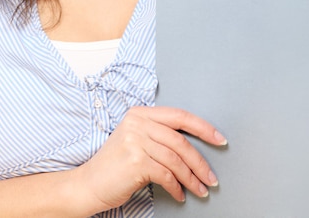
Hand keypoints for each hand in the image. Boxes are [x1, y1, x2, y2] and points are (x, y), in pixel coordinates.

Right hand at [77, 106, 226, 212]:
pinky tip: (180, 195)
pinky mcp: (135, 161)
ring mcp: (136, 141)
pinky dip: (177, 187)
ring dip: (192, 178)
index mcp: (140, 114)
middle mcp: (138, 123)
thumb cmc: (115, 165)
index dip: (203, 127)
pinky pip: (166, 175)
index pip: (179, 116)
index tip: (219, 139)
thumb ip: (158, 135)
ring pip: (176, 160)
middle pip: (180, 141)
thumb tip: (193, 147)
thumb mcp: (135, 140)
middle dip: (200, 162)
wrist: (88, 184)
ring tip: (201, 190)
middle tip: (212, 177)